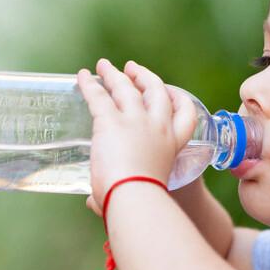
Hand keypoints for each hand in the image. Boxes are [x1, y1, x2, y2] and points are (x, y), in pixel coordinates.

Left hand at [75, 58, 197, 210]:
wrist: (135, 197)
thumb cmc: (139, 202)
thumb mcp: (137, 194)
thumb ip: (114, 195)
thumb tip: (94, 203)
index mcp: (171, 145)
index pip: (186, 115)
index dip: (181, 100)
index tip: (172, 92)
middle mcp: (157, 127)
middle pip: (156, 91)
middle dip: (146, 77)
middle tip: (133, 69)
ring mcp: (135, 121)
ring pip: (126, 88)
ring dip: (116, 74)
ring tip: (105, 66)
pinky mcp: (111, 121)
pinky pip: (99, 96)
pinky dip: (90, 84)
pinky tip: (83, 76)